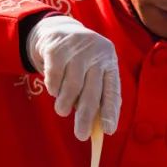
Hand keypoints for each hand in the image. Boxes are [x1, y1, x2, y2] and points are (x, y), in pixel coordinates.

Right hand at [26, 14, 120, 140]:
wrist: (58, 31)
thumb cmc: (80, 61)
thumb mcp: (93, 71)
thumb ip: (96, 95)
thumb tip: (99, 127)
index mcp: (109, 62)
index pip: (112, 90)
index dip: (110, 111)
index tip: (108, 130)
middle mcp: (97, 54)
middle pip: (92, 91)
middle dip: (86, 117)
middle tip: (81, 135)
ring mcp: (77, 49)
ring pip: (72, 86)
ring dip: (66, 104)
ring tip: (62, 111)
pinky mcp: (57, 48)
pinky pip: (54, 76)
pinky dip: (53, 88)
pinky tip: (54, 90)